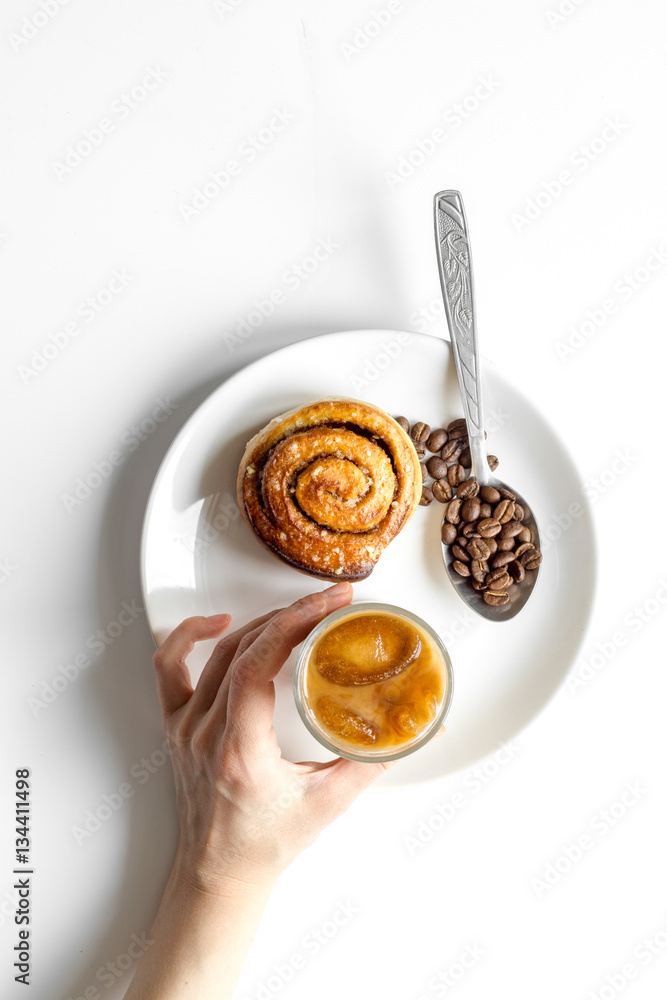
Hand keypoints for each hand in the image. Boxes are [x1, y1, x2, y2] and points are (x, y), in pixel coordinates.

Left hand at [152, 582, 392, 895]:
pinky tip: (220, 623)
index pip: (257, 665)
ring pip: (218, 652)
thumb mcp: (327, 805)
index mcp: (239, 751)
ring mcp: (185, 726)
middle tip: (330, 602)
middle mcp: (205, 733)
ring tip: (298, 611)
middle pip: (243, 649)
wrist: (218, 874)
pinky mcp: (176, 725)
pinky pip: (169, 667)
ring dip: (261, 622)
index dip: (294, 622)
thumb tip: (409, 732)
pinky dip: (190, 636)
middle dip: (292, 615)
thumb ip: (370, 764)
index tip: (329, 604)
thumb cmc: (265, 845)